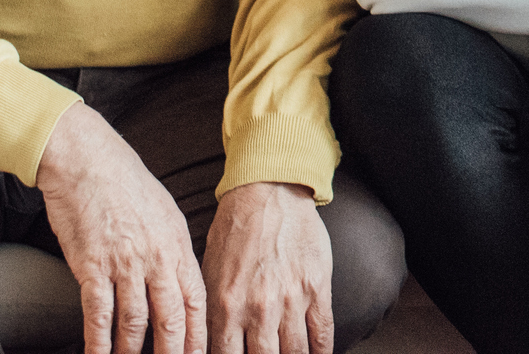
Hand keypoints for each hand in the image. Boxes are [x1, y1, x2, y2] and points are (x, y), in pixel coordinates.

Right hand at [37, 103, 206, 353]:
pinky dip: (99, 341)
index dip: (199, 334)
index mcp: (178, 244)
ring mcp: (126, 261)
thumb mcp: (163, 213)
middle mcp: (157, 256)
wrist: (86, 159)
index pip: (196, 300)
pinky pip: (99, 313)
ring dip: (132, 352)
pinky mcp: (92, 264)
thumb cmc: (123, 184)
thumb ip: (171, 249)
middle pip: (173, 317)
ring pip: (136, 321)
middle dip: (174, 351)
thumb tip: (178, 280)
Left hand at [202, 182, 332, 353]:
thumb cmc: (236, 228)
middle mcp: (258, 308)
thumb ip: (211, 312)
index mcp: (226, 306)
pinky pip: (323, 333)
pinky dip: (322, 352)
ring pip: (294, 353)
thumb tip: (206, 343)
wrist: (268, 191)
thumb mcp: (209, 271)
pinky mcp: (316, 287)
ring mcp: (290, 299)